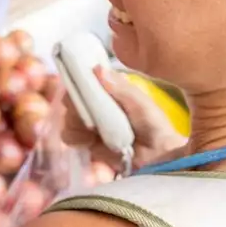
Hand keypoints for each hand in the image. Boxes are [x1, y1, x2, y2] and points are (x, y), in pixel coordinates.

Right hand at [60, 66, 186, 169]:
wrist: (156, 157)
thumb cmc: (153, 127)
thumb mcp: (140, 104)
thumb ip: (120, 89)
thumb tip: (97, 69)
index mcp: (110, 90)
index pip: (85, 80)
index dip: (78, 83)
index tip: (78, 89)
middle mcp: (97, 104)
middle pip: (73, 98)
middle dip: (76, 107)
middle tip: (88, 116)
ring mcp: (90, 123)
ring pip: (69, 116)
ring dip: (75, 123)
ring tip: (91, 131)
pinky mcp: (86, 141)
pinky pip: (70, 135)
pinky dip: (75, 137)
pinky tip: (87, 141)